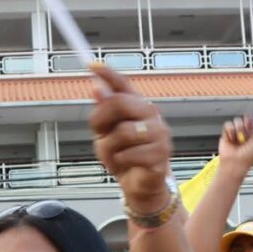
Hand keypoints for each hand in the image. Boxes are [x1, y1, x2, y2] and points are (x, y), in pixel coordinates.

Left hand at [90, 64, 172, 214]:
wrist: (139, 185)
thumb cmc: (124, 156)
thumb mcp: (106, 132)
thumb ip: (103, 111)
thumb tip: (96, 87)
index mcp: (138, 106)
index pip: (123, 84)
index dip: (108, 74)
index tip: (91, 66)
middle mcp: (151, 115)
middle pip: (120, 103)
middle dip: (100, 119)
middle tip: (98, 134)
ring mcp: (159, 134)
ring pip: (123, 132)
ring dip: (109, 147)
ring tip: (113, 156)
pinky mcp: (161, 155)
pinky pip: (131, 153)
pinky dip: (121, 161)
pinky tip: (124, 164)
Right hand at [218, 112, 252, 179]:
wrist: (234, 164)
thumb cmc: (248, 157)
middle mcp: (248, 132)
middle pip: (248, 118)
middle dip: (248, 122)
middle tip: (248, 128)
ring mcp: (237, 133)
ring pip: (238, 120)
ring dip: (239, 129)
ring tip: (239, 138)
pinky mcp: (228, 134)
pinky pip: (228, 125)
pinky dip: (230, 132)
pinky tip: (232, 139)